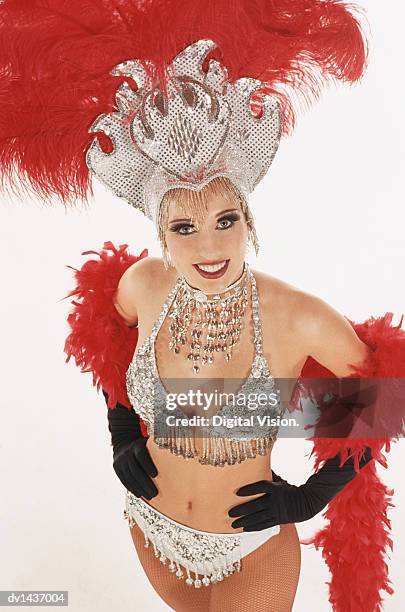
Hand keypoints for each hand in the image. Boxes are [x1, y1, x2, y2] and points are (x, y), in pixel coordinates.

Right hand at [113, 437, 157, 499]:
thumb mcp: (150, 442)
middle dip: (145, 482)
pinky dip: (132, 488)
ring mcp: (120, 461)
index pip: (141, 455)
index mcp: (137, 445)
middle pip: (135, 469)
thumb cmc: (145, 445)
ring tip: (150, 497)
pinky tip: (140, 495)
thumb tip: (181, 450)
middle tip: (155, 493)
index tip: (156, 475)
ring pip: (129, 477)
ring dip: (139, 488)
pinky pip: (124, 480)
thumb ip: (161, 446)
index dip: (148, 464)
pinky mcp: (116, 468)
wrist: (123, 443)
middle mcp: (127, 453)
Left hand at [228, 447, 372, 530]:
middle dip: (241, 510)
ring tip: (232, 523)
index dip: (249, 489)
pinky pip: (264, 525)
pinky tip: (244, 528)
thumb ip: (268, 475)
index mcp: (276, 488)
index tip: (237, 492)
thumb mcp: (280, 480)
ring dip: (244, 521)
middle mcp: (275, 501)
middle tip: (229, 513)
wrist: (307, 503)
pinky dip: (253, 527)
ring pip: (258, 518)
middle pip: (255, 505)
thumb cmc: (290, 489)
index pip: (261, 487)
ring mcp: (276, 512)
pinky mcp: (278, 520)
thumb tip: (257, 462)